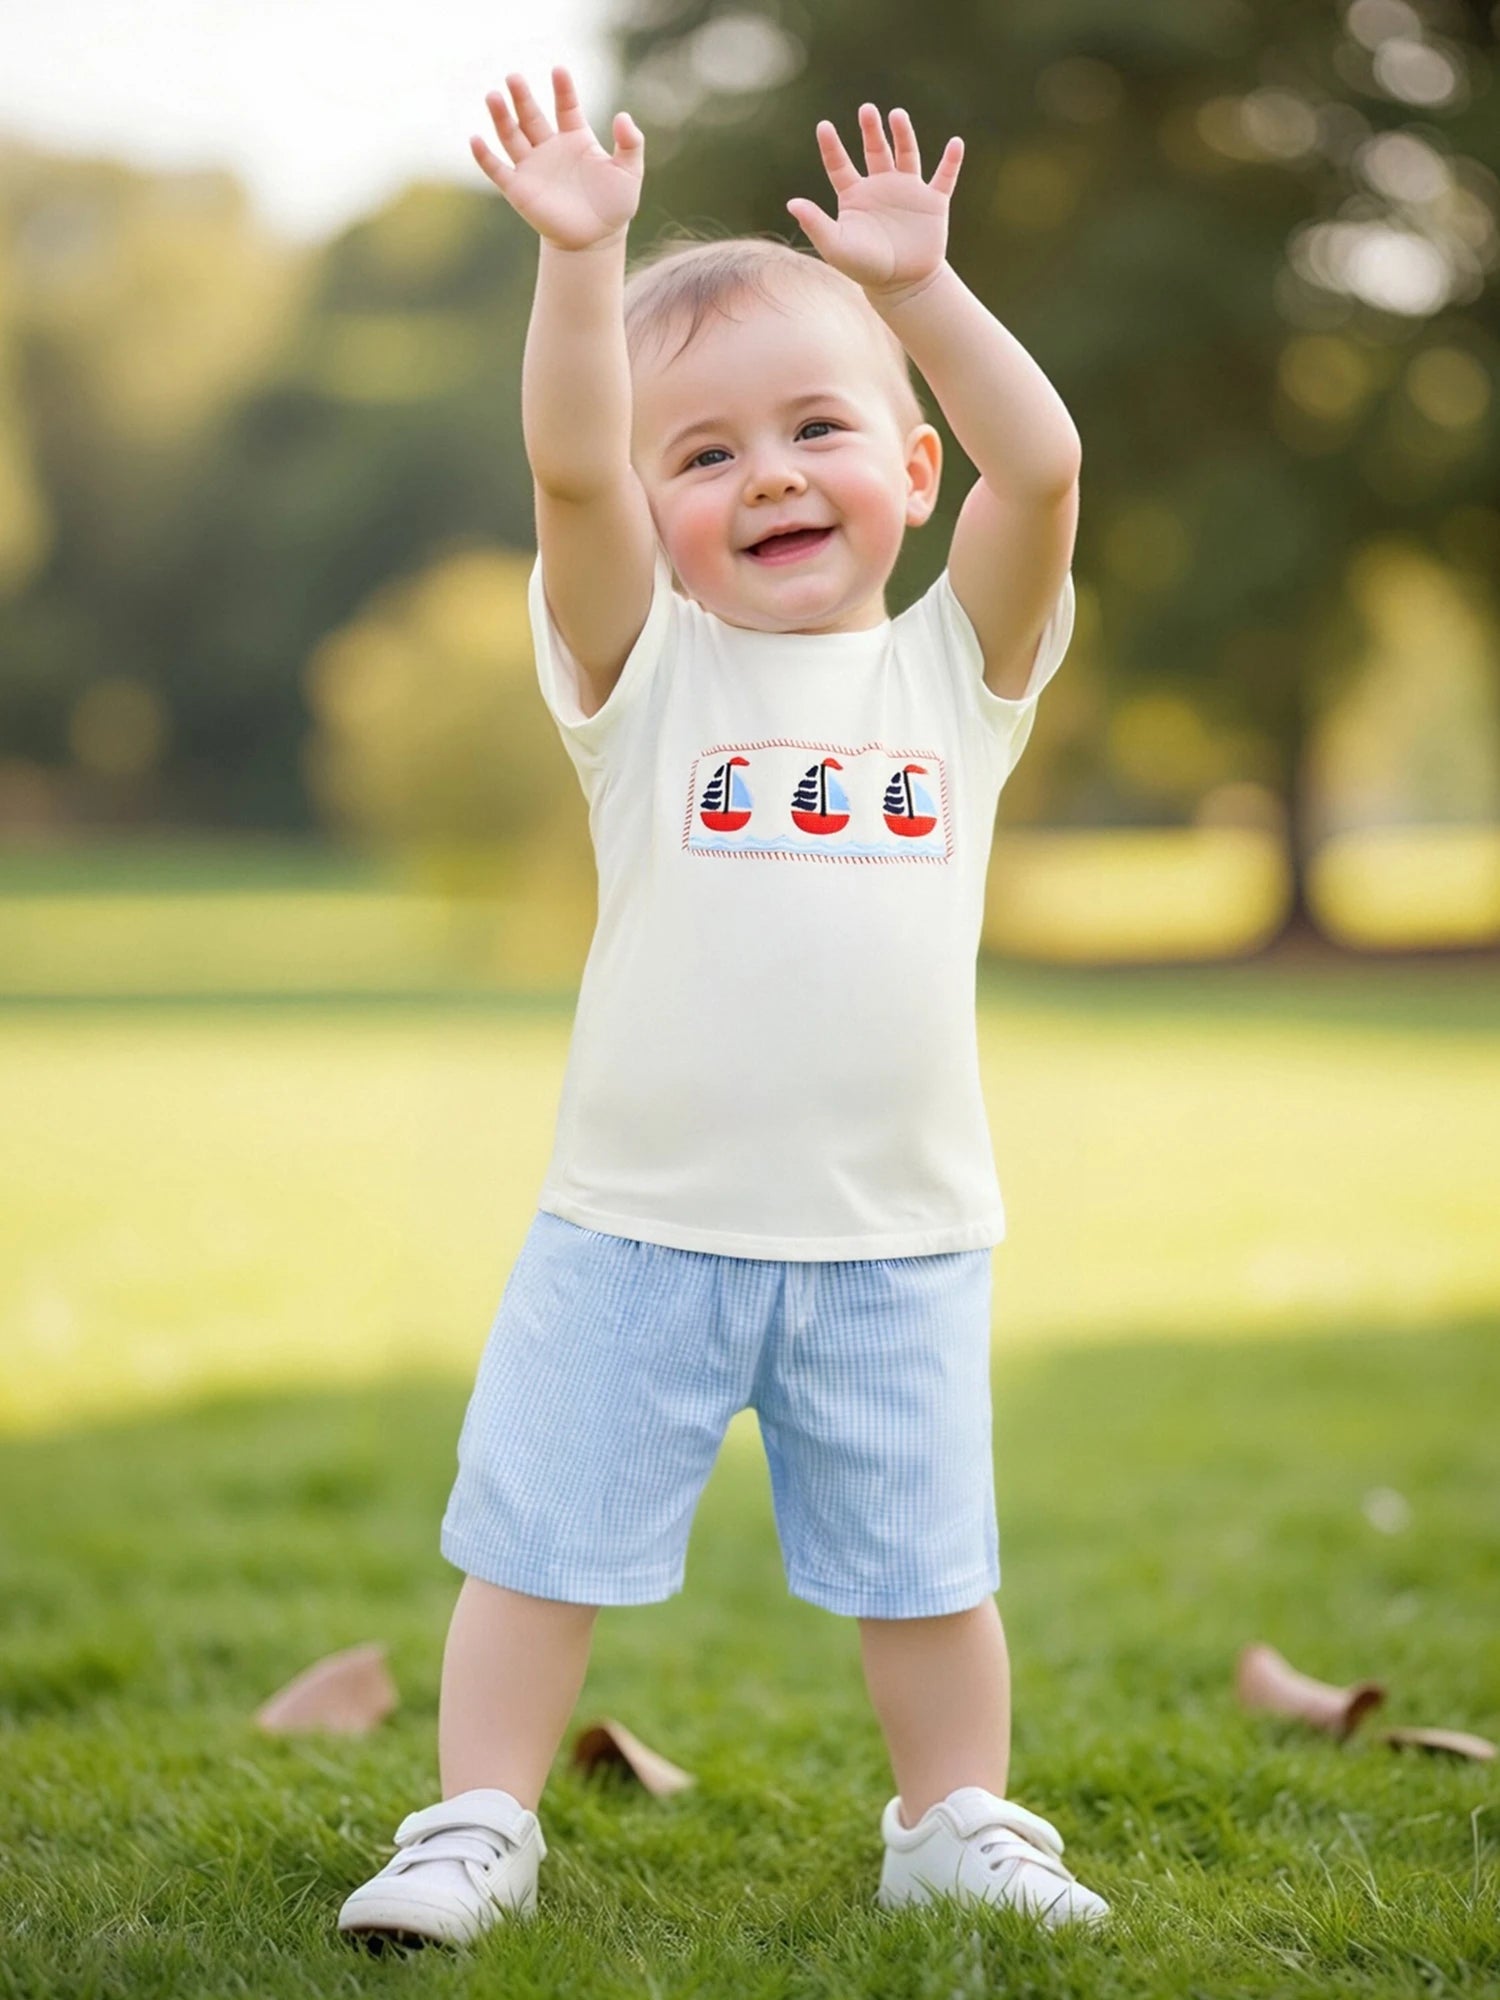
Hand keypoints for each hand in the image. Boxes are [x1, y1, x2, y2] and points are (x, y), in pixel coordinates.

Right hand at [471, 66, 642, 250]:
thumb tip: (623, 117)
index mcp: (575, 137)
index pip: (566, 106)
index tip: (559, 71)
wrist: (595, 241)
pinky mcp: (518, 189)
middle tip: (513, 77)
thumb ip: (631, 143)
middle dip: (522, 97)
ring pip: (511, 136)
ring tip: (493, 96)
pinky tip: (475, 139)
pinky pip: (497, 169)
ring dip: (501, 117)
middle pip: (531, 115)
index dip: (563, 89)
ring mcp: (532, 167)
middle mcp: (550, 147)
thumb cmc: (614, 205)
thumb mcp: (629, 173)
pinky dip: (484, 156)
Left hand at [786, 105, 961, 300]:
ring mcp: (908, 191)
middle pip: (874, 149)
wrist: (903, 286)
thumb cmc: (866, 268)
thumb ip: (815, 223)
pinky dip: (951, 161)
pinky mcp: (933, 202)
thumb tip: (791, 203)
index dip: (830, 146)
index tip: (823, 126)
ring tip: (896, 114)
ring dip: (903, 134)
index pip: (839, 164)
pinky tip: (955, 144)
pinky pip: (944, 177)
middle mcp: (881, 186)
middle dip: (871, 129)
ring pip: (906, 154)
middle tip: (866, 110)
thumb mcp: (836, 247)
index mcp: (855, 195)